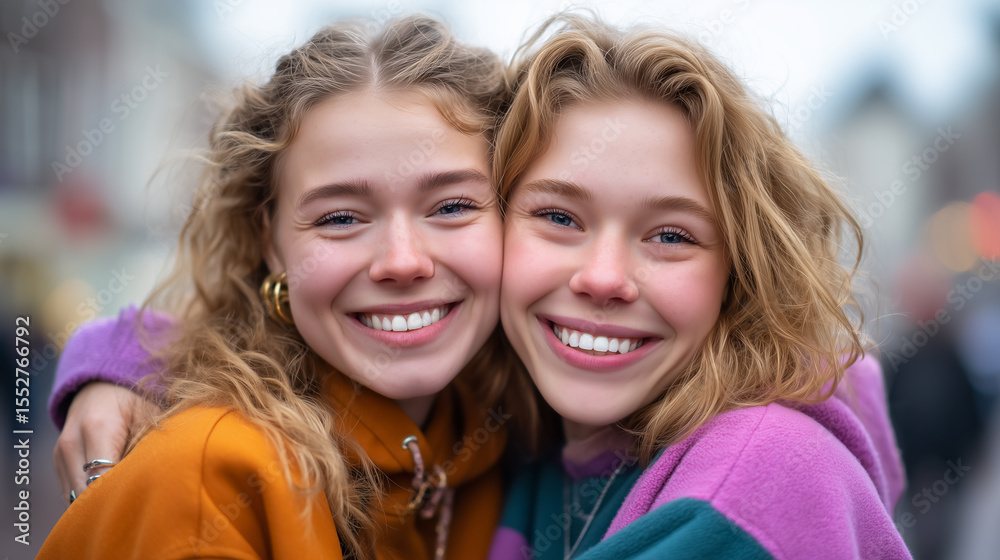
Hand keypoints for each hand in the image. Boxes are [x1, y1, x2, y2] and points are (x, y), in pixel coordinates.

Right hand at [53, 382, 159, 504]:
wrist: (101, 384)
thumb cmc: (134, 399)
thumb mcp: (150, 416)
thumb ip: (150, 447)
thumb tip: (159, 481)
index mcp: (97, 428)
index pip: (102, 479)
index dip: (121, 494)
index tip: (143, 499)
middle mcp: (72, 444)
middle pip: (85, 493)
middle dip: (109, 503)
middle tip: (137, 506)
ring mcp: (60, 455)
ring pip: (75, 497)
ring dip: (97, 503)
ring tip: (124, 500)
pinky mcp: (58, 463)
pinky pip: (71, 491)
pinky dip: (89, 497)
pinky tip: (110, 494)